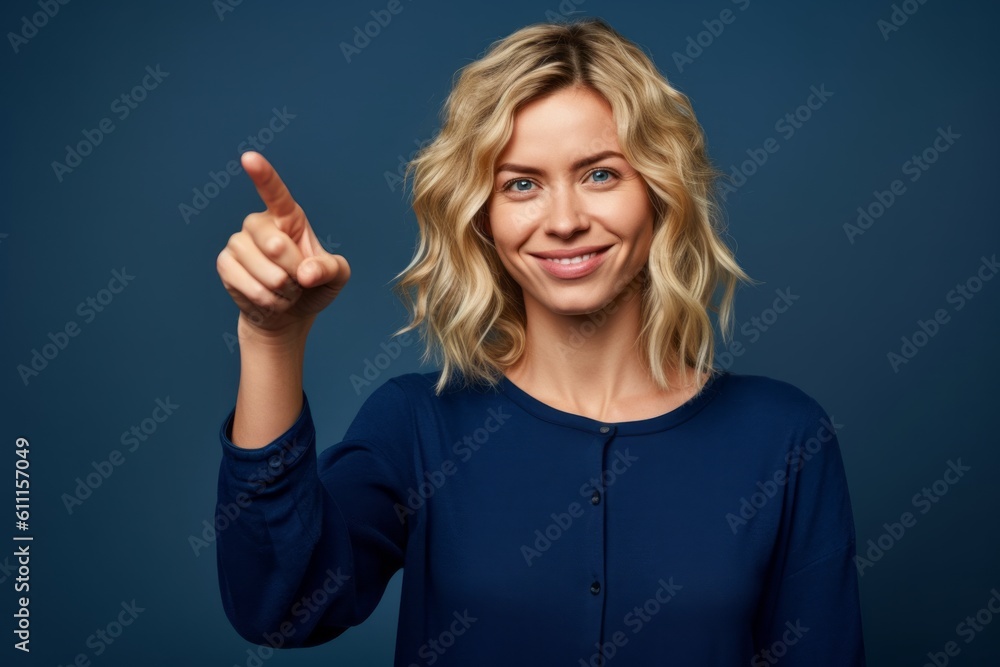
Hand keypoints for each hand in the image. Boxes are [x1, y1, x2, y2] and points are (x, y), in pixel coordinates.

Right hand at [216, 151, 349, 341]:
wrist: (288, 312)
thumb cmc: (312, 286)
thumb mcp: (335, 277)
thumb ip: (329, 269)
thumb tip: (306, 271)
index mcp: (287, 216)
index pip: (275, 193)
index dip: (263, 175)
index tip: (249, 158)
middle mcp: (259, 224)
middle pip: (276, 245)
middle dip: (294, 272)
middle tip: (297, 279)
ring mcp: (238, 242)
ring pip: (265, 271)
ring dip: (283, 290)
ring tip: (284, 289)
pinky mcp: (225, 264)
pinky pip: (250, 286)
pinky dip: (268, 300)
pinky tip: (269, 298)